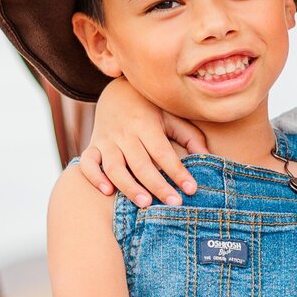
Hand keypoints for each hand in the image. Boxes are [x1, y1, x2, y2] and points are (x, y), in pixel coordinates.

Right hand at [78, 77, 205, 207]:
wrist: (117, 92)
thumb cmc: (151, 110)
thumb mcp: (172, 117)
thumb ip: (190, 136)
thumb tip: (208, 157)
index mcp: (146, 124)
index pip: (163, 152)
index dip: (177, 171)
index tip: (191, 189)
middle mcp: (124, 133)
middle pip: (140, 163)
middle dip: (157, 185)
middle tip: (173, 205)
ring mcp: (106, 140)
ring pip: (114, 167)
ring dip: (128, 186)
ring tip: (145, 204)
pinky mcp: (93, 146)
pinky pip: (87, 163)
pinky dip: (94, 177)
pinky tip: (107, 192)